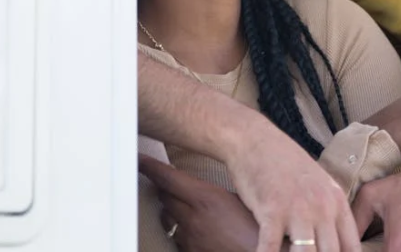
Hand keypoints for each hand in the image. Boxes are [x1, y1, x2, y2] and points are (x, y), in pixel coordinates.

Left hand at [140, 155, 257, 251]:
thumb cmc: (260, 231)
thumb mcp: (241, 201)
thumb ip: (216, 195)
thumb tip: (207, 193)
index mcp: (205, 198)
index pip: (167, 178)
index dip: (149, 167)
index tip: (140, 160)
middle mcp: (192, 218)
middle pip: (164, 197)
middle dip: (164, 188)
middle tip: (165, 180)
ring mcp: (189, 239)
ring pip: (168, 219)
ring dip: (171, 211)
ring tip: (183, 207)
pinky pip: (177, 239)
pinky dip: (181, 232)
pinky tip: (195, 231)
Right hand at [224, 123, 360, 251]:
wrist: (255, 140)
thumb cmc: (284, 163)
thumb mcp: (318, 183)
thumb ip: (329, 210)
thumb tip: (334, 239)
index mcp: (336, 201)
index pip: (351, 247)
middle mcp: (322, 207)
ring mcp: (297, 210)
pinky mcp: (271, 211)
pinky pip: (271, 248)